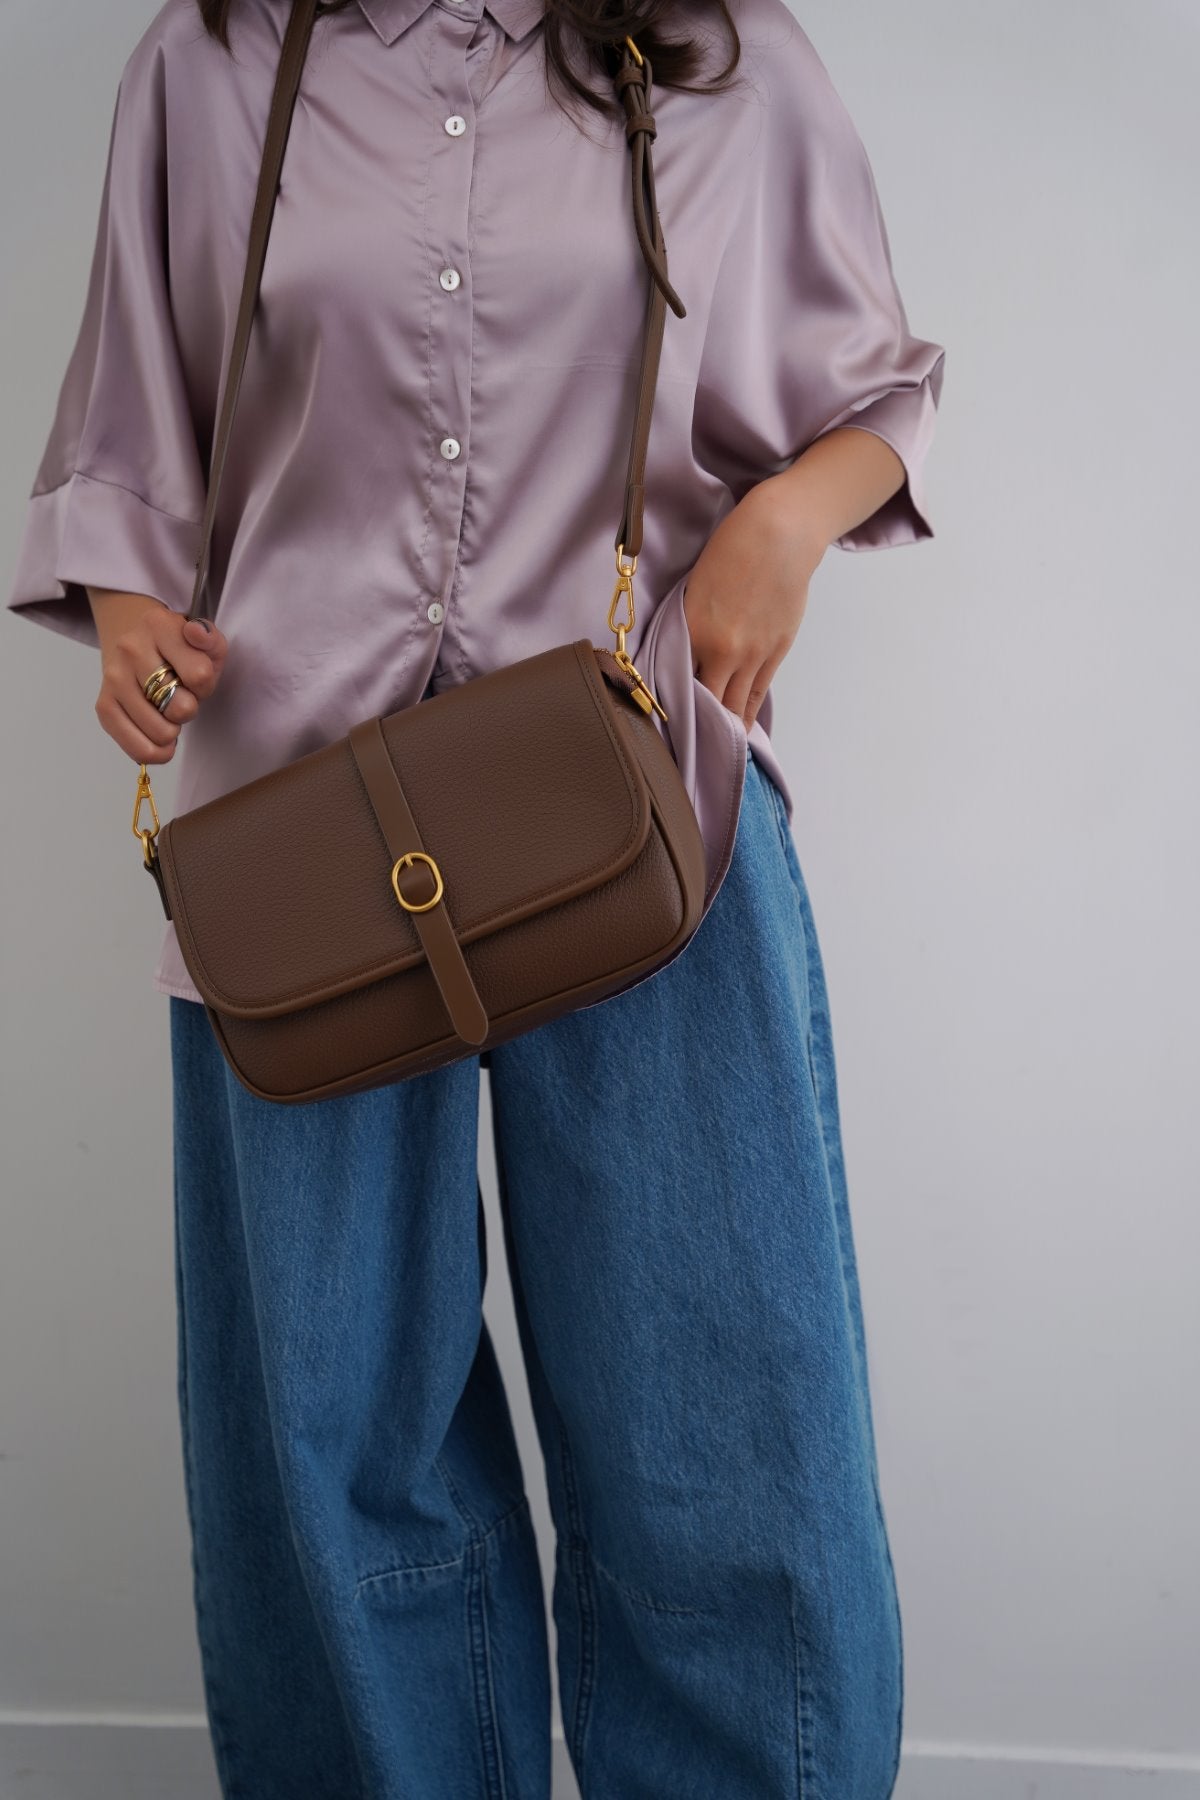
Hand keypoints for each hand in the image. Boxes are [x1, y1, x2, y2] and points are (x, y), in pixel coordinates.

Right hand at [87, 588, 228, 765]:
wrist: (132, 640)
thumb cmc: (178, 649)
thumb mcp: (203, 639)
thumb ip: (211, 640)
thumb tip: (196, 633)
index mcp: (159, 626)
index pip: (200, 675)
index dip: (206, 686)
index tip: (196, 679)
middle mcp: (130, 649)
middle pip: (181, 708)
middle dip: (189, 709)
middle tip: (180, 696)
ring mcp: (114, 678)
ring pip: (161, 733)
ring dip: (173, 730)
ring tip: (167, 710)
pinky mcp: (103, 706)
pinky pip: (137, 748)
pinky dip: (156, 750)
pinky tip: (159, 734)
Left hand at [682, 475, 827, 731]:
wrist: (780, 535)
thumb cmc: (733, 551)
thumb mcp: (695, 589)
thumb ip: (689, 626)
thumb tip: (682, 655)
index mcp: (694, 631)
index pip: (674, 682)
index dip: (666, 706)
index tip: (658, 725)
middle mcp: (723, 650)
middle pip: (706, 703)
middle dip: (695, 726)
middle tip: (683, 746)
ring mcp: (753, 654)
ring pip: (734, 705)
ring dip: (723, 728)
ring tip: (711, 748)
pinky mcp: (776, 652)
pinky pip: (757, 694)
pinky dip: (747, 715)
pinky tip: (739, 731)